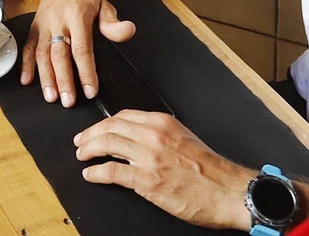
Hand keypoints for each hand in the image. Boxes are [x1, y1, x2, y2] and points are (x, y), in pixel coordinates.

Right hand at [21, 0, 135, 103]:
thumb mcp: (106, 7)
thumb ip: (114, 24)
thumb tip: (128, 31)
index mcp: (77, 16)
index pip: (81, 49)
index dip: (85, 71)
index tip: (90, 90)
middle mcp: (58, 20)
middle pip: (59, 54)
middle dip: (63, 80)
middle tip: (68, 101)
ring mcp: (43, 23)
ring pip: (41, 53)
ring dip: (45, 77)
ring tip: (51, 97)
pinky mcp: (34, 26)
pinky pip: (27, 46)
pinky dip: (25, 64)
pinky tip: (27, 81)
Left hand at [74, 111, 252, 229]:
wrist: (228, 191)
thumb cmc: (211, 170)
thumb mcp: (185, 138)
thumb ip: (161, 134)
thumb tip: (138, 137)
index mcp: (163, 123)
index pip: (123, 116)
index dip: (103, 123)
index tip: (96, 129)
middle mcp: (153, 136)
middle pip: (109, 127)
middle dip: (90, 134)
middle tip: (80, 141)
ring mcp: (149, 157)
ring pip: (106, 144)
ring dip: (88, 149)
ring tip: (82, 155)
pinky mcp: (146, 180)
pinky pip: (111, 171)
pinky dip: (96, 172)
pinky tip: (90, 174)